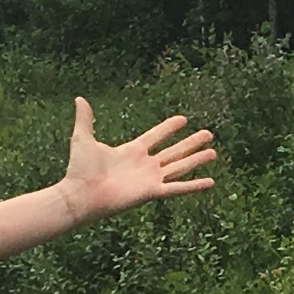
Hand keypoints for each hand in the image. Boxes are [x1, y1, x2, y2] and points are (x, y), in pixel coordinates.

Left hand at [57, 98, 217, 225]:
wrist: (80, 194)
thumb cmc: (80, 170)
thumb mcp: (83, 139)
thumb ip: (85, 119)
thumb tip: (79, 98)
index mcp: (132, 151)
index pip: (156, 136)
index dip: (169, 128)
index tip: (184, 119)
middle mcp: (144, 165)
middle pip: (174, 151)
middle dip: (191, 143)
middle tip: (209, 134)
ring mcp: (150, 179)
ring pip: (180, 167)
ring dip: (197, 160)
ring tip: (214, 152)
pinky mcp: (152, 192)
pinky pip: (177, 188)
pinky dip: (194, 185)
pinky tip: (210, 181)